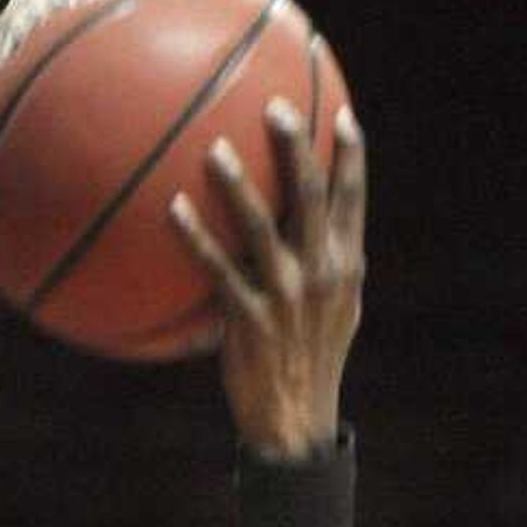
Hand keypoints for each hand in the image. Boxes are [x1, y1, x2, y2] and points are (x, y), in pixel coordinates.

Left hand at [169, 99, 365, 459]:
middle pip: (311, 196)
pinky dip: (196, 238)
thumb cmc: (309, 361)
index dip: (350, 152)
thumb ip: (325, 266)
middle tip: (274, 106)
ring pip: (264, 226)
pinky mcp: (250, 319)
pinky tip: (173, 211)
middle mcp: (322, 272)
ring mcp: (287, 295)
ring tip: (214, 150)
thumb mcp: (335, 311)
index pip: (353, 197)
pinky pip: (218, 269)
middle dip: (296, 147)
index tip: (339, 111)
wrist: (297, 420)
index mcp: (347, 265)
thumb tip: (306, 229)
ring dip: (239, 185)